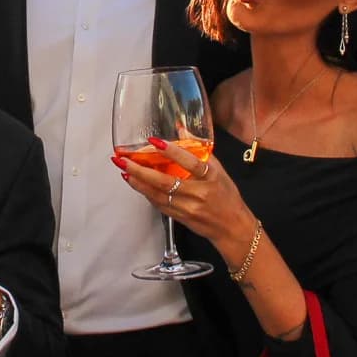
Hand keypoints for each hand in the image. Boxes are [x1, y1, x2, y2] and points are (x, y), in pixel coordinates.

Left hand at [115, 138, 252, 251]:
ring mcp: (188, 208)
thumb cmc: (227, 196)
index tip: (154, 141)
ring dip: (138, 183)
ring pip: (158, 195)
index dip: (172, 151)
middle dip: (140, 170)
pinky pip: (159, 205)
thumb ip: (199, 150)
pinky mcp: (181, 219)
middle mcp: (199, 193)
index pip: (191, 162)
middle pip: (165, 182)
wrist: (233, 228)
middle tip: (123, 160)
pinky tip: (137, 184)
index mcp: (211, 177)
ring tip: (124, 171)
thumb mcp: (219, 170)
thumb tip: (181, 128)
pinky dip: (146, 194)